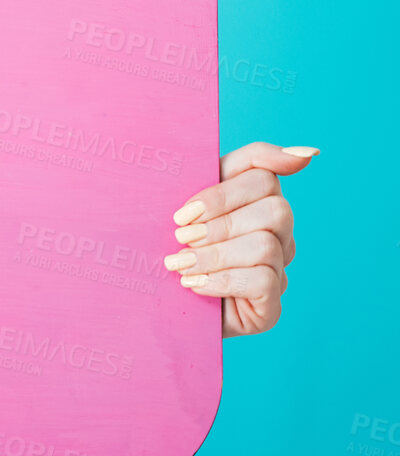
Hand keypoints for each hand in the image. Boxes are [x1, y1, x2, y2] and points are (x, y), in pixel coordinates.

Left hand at [163, 141, 318, 335]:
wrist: (155, 303)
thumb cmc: (169, 244)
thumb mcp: (182, 204)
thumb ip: (216, 171)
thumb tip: (300, 150)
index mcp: (252, 198)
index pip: (263, 170)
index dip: (225, 189)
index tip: (185, 211)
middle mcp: (276, 232)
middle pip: (276, 208)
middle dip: (219, 221)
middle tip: (180, 235)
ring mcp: (279, 270)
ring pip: (266, 245)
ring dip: (214, 254)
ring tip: (180, 263)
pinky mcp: (272, 306)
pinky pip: (263, 280)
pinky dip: (221, 280)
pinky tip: (194, 284)